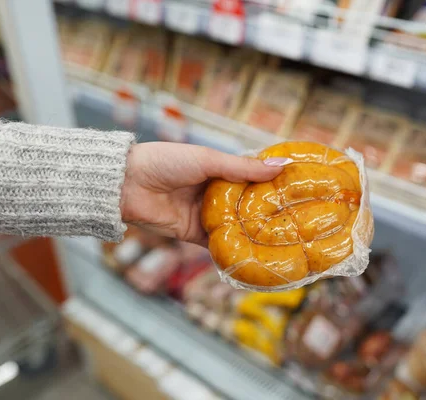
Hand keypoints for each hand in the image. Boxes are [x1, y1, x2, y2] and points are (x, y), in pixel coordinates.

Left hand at [120, 143, 287, 245]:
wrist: (126, 185)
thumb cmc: (166, 162)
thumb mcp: (208, 160)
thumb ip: (243, 167)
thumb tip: (282, 166)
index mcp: (218, 169)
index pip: (252, 177)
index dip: (273, 183)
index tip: (299, 189)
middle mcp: (215, 193)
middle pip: (248, 204)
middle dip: (269, 212)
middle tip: (298, 219)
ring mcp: (206, 214)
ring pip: (236, 226)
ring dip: (255, 233)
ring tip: (283, 240)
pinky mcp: (194, 235)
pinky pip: (218, 244)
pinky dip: (233, 249)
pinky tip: (255, 256)